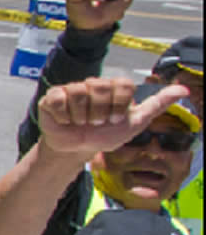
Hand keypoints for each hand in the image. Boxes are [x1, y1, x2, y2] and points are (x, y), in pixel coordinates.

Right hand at [38, 78, 188, 158]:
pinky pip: (59, 99)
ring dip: (81, 116)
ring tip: (80, 124)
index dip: (118, 105)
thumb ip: (157, 104)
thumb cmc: (105, 136)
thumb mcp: (135, 122)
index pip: (121, 84)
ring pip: (78, 93)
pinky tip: (66, 122)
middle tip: (96, 123)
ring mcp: (71, 89)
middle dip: (99, 112)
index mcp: (112, 87)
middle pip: (99, 86)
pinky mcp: (52, 97)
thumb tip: (184, 90)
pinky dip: (64, 116)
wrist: (77, 150)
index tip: (114, 120)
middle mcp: (92, 84)